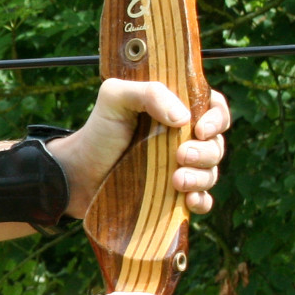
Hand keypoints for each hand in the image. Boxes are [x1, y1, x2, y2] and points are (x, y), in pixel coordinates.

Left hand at [46, 79, 230, 218]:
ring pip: (211, 172)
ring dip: (202, 176)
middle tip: (180, 156)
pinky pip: (202, 200)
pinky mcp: (173, 196)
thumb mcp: (114, 98)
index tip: (201, 128)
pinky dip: (202, 201)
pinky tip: (189, 201)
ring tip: (177, 180)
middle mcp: (182, 139)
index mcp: (174, 110)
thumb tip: (184, 117)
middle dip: (206, 151)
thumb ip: (148, 93)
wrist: (76, 174)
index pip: (213, 107)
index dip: (217, 117)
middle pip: (216, 143)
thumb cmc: (97, 133)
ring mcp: (179, 168)